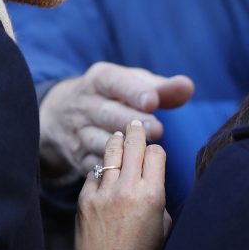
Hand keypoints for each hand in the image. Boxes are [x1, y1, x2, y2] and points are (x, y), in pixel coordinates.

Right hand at [39, 62, 193, 177]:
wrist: (61, 113)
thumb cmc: (113, 96)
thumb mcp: (132, 83)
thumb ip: (161, 88)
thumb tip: (187, 87)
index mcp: (99, 79)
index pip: (115, 82)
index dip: (133, 92)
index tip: (152, 101)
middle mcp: (84, 104)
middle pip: (107, 114)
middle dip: (132, 122)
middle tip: (158, 130)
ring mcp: (77, 131)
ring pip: (98, 140)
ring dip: (122, 148)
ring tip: (147, 149)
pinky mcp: (76, 155)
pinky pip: (93, 163)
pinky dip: (110, 168)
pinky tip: (129, 170)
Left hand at [75, 121, 170, 249]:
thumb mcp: (164, 224)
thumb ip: (157, 195)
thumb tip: (151, 178)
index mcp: (153, 195)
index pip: (156, 153)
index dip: (156, 150)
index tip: (154, 152)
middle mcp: (128, 188)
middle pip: (133, 145)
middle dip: (136, 132)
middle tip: (135, 123)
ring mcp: (104, 193)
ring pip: (110, 153)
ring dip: (116, 141)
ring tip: (119, 135)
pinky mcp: (85, 201)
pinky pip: (93, 174)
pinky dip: (100, 171)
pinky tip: (104, 171)